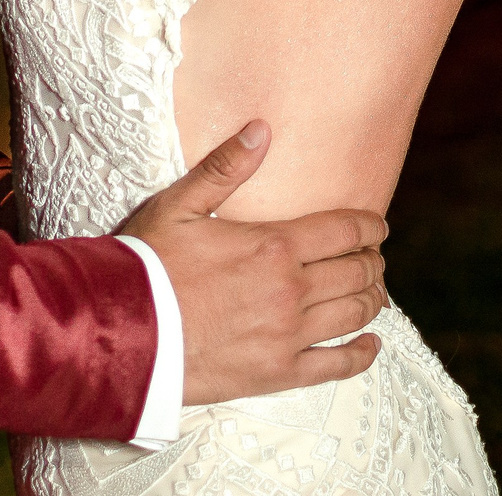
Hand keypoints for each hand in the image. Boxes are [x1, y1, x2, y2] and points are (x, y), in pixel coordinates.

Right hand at [119, 121, 389, 404]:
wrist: (124, 330)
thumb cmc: (147, 263)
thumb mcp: (180, 204)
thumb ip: (225, 166)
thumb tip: (262, 128)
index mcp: (273, 246)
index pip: (345, 231)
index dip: (370, 226)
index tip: (378, 226)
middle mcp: (291, 291)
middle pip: (357, 272)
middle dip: (372, 260)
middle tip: (372, 257)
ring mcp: (288, 336)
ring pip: (354, 314)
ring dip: (372, 298)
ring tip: (373, 291)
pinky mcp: (279, 373)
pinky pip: (337, 366)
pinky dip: (362, 354)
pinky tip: (370, 344)